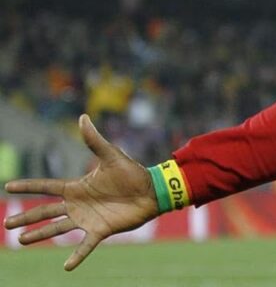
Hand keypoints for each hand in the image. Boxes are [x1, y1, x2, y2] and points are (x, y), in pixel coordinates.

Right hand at [3, 114, 158, 270]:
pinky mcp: (101, 230)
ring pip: (57, 228)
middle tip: (6, 223)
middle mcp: (78, 204)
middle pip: (45, 211)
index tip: (7, 186)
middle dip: (26, 217)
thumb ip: (94, 140)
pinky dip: (77, 256)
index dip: (28, 186)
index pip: (46, 187)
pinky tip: (66, 266)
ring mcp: (87, 219)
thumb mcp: (111, 155)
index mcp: (77, 187)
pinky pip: (85, 245)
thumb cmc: (132, 172)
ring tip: (20, 241)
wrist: (152, 190)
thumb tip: (83, 117)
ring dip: (40, 234)